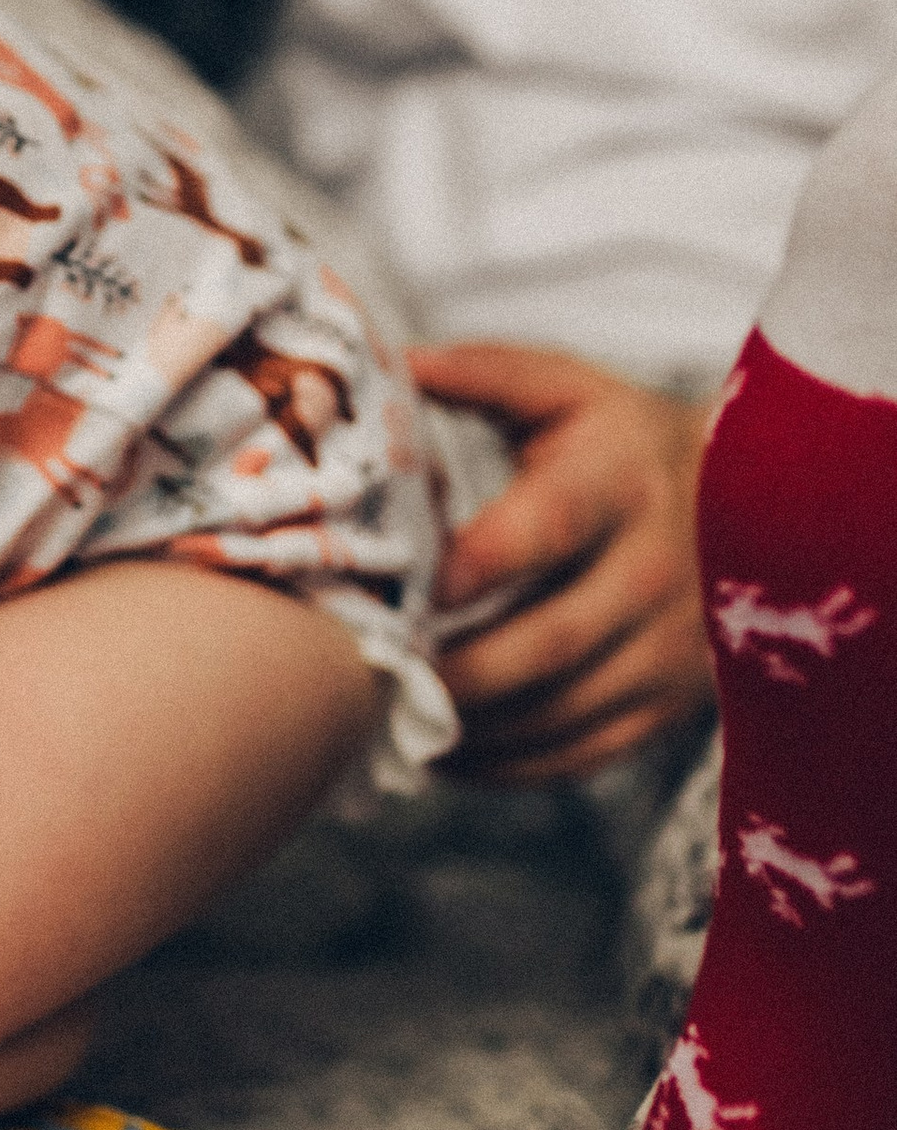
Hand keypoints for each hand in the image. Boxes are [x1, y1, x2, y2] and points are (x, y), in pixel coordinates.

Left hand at [411, 341, 713, 784]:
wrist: (752, 501)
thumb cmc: (620, 441)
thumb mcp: (564, 390)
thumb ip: (482, 374)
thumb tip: (392, 364)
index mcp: (621, 482)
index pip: (550, 526)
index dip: (478, 561)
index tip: (410, 587)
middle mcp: (655, 571)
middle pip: (551, 641)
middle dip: (458, 669)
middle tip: (376, 676)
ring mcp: (670, 647)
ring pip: (564, 711)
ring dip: (473, 727)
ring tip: (396, 717)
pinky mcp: (669, 703)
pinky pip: (585, 752)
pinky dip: (509, 765)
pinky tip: (446, 751)